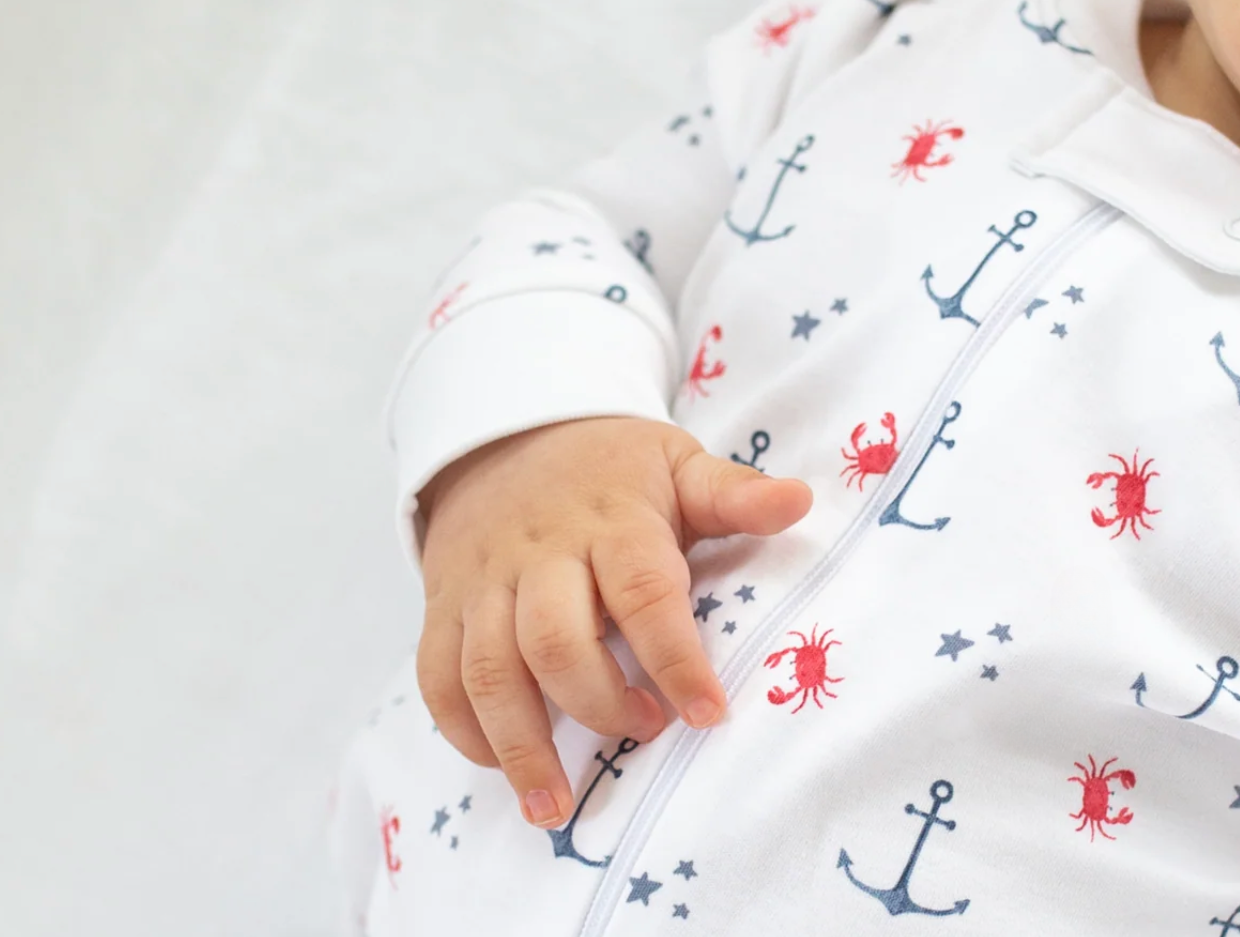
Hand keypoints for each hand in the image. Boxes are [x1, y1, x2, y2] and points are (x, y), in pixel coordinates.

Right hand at [414, 416, 811, 828]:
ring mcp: (483, 583)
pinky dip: (464, 731)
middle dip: (599, 705)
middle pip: (554, 641)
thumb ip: (733, 493)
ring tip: (555, 806)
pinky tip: (502, 766)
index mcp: (609, 523)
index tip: (709, 715)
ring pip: (488, 671)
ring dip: (520, 746)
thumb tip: (801, 501)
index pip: (641, 592)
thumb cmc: (611, 469)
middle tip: (644, 732)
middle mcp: (539, 555)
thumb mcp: (676, 463)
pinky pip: (438, 677)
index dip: (675, 658)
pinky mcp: (443, 606)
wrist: (507, 433)